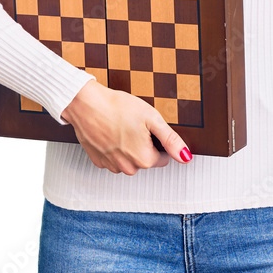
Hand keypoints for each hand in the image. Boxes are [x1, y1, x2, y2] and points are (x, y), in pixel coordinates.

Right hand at [60, 79, 192, 174]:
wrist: (86, 104)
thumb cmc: (118, 108)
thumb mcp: (152, 119)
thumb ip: (171, 140)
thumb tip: (186, 157)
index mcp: (143, 159)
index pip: (163, 158)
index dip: (158, 141)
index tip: (149, 128)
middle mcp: (126, 168)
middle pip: (145, 159)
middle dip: (143, 144)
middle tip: (134, 125)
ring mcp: (110, 165)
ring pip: (128, 160)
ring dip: (128, 147)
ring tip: (121, 127)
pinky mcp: (97, 160)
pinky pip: (113, 158)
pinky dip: (113, 147)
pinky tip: (110, 131)